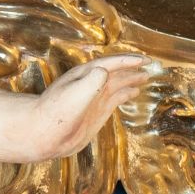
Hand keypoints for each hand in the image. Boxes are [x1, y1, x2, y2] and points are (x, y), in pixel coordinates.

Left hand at [14, 55, 151, 160]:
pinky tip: (134, 93)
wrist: (44, 133)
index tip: (145, 60)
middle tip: (150, 65)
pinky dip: (126, 94)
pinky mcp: (96, 112)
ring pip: (117, 84)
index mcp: (86, 75)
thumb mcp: (74, 94)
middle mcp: (91, 84)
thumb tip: (104, 71)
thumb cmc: (56, 113)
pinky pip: (115, 99)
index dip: (129, 61)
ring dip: (131, 79)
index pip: (111, 63)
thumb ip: (90, 82)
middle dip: (133, 68)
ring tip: (145, 77)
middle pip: (116, 71)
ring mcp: (94, 98)